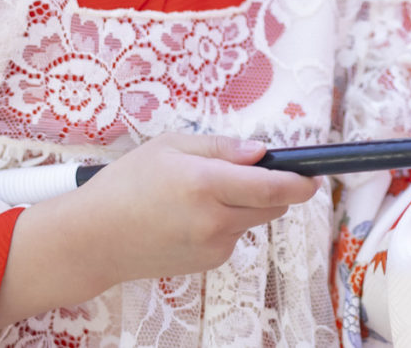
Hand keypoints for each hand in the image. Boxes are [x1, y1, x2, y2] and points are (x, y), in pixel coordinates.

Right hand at [0, 133, 317, 328]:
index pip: (271, 187)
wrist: (95, 239)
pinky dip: (226, 223)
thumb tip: (261, 153)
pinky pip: (233, 236)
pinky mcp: (208, 264)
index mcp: (205, 184)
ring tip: (203, 193)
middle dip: (274, 188)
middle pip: (272, 206)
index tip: (314, 174)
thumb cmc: (126, 184)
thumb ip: (220, 148)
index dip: (300, 181)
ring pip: (252, 220)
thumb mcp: (170, 146)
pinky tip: (191, 216)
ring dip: (246, 205)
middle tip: (248, 172)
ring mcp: (212, 247)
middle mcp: (214, 219)